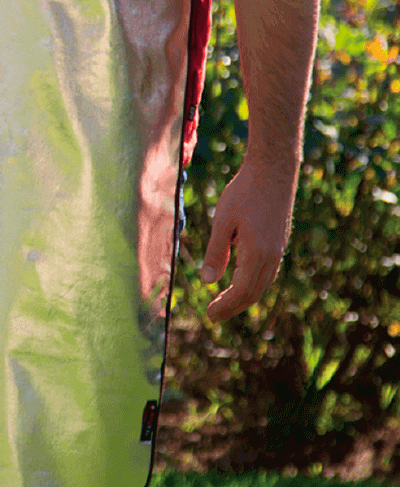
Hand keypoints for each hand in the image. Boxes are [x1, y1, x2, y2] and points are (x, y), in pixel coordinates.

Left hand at [200, 158, 295, 322]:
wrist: (273, 172)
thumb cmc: (244, 192)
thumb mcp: (222, 221)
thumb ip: (215, 252)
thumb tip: (207, 281)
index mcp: (256, 254)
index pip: (241, 291)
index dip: (225, 306)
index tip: (209, 314)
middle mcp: (272, 257)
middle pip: (253, 293)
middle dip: (232, 306)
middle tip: (212, 315)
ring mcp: (278, 251)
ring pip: (262, 284)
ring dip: (243, 297)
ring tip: (224, 303)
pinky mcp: (279, 243)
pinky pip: (266, 272)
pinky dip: (252, 283)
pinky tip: (239, 281)